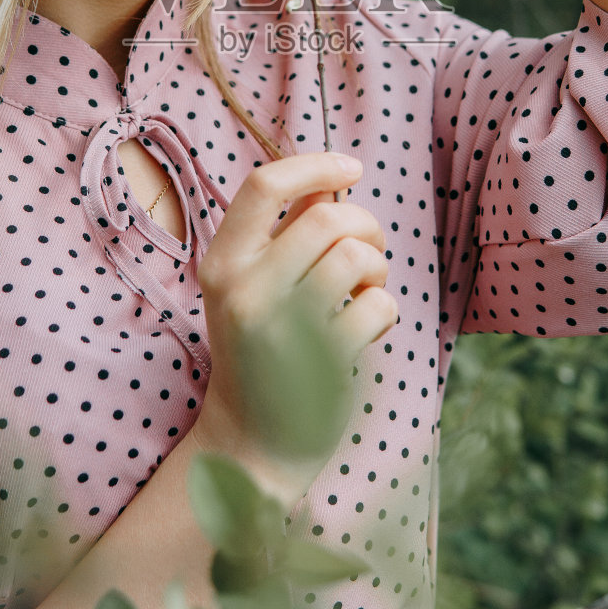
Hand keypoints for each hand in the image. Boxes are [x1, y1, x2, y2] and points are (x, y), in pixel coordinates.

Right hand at [193, 151, 397, 506]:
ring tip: (367, 289)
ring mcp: (282, 327)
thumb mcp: (251, 288)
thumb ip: (283, 233)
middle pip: (327, 218)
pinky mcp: (321, 361)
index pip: (263, 185)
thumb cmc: (261, 349)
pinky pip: (379, 305)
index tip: (352, 168)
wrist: (250, 442)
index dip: (315, 165)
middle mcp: (243, 290)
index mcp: (221, 264)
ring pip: (356, 256)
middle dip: (365, 224)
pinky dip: (386, 310)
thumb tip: (328, 183)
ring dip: (377, 267)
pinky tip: (370, 328)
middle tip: (370, 247)